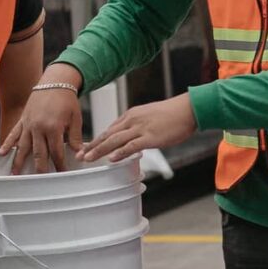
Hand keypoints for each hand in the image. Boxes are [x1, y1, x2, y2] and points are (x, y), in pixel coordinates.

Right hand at [4, 82, 84, 172]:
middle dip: (39, 168)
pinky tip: (2, 154)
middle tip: (39, 180)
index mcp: (53, 127)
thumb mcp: (75, 118)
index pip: (56, 152)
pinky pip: (13, 134)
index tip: (62, 174)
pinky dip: (8, 144)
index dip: (59, 165)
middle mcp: (38, 127)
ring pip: (23, 147)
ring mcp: (28, 124)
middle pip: (38, 153)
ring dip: (18, 161)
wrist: (54, 82)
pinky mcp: (23, 120)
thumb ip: (75, 137)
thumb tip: (79, 154)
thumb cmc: (66, 99)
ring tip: (15, 175)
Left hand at [80, 94, 196, 165]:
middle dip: (92, 146)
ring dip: (100, 150)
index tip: (86, 148)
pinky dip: (120, 152)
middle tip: (80, 156)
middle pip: (107, 134)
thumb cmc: (173, 115)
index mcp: (131, 115)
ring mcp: (140, 128)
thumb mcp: (150, 117)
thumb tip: (132, 139)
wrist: (188, 109)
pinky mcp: (150, 137)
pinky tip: (112, 159)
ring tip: (89, 158)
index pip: (110, 129)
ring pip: (115, 140)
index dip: (97, 140)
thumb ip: (139, 127)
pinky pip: (131, 146)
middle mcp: (132, 120)